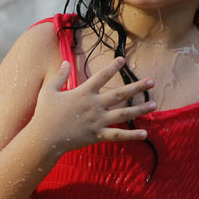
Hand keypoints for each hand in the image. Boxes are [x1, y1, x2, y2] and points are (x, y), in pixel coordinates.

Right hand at [30, 57, 155, 155]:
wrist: (44, 137)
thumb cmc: (45, 113)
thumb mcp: (48, 90)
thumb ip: (59, 76)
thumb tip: (65, 62)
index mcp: (83, 93)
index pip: (101, 76)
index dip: (112, 67)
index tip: (123, 60)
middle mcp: (94, 106)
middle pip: (119, 94)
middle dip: (137, 87)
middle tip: (152, 82)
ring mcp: (97, 121)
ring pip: (123, 114)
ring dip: (140, 109)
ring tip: (154, 105)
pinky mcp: (97, 135)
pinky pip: (117, 135)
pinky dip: (131, 135)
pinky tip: (145, 133)